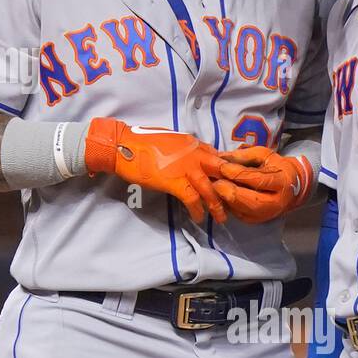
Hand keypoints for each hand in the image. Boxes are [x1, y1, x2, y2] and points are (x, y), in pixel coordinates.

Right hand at [85, 118, 225, 224]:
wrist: (124, 145)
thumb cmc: (142, 142)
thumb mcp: (170, 140)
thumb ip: (185, 149)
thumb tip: (191, 159)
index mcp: (194, 144)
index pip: (218, 158)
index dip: (226, 173)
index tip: (228, 184)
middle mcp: (195, 155)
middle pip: (222, 173)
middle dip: (229, 189)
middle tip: (233, 203)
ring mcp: (187, 168)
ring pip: (211, 189)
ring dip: (217, 206)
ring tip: (221, 218)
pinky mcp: (175, 182)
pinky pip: (193, 199)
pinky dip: (197, 210)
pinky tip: (198, 217)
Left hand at [213, 145, 312, 223]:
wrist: (290, 187)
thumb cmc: (276, 167)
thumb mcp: (265, 155)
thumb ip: (245, 155)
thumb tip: (223, 157)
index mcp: (282, 182)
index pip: (259, 180)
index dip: (239, 174)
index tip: (222, 166)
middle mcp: (276, 202)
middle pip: (252, 202)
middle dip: (232, 193)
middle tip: (215, 182)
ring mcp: (265, 214)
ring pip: (243, 211)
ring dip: (226, 200)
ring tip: (214, 188)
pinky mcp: (255, 220)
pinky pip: (238, 214)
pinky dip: (226, 205)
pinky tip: (218, 195)